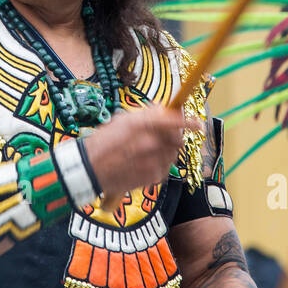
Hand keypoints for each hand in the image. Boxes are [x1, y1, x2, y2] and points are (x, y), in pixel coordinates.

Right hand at [83, 105, 197, 195]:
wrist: (90, 168)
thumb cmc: (103, 142)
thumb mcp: (121, 120)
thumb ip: (145, 115)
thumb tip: (164, 111)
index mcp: (141, 124)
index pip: (174, 121)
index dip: (189, 122)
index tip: (197, 123)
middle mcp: (149, 142)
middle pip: (177, 139)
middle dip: (176, 137)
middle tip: (166, 136)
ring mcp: (152, 161)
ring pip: (173, 154)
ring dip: (168, 151)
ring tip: (151, 150)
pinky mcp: (152, 177)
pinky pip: (165, 168)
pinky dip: (160, 164)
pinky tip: (145, 162)